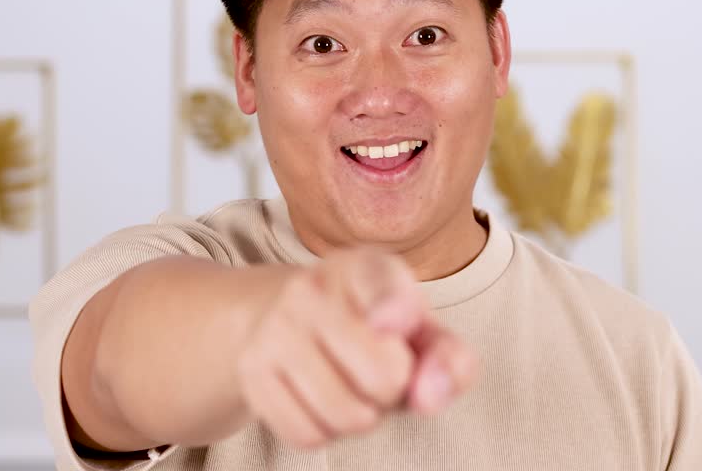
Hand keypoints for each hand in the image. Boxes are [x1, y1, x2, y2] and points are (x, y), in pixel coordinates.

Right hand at [236, 248, 477, 448]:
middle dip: (395, 391)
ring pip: (345, 414)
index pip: (381, 288)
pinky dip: (326, 432)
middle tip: (381, 372)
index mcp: (366, 267)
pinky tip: (325, 401)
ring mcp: (276, 328)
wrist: (287, 314)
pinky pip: (306, 434)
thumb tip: (431, 396)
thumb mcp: (420, 327)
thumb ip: (450, 359)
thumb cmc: (373, 325)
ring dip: (363, 417)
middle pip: (383, 377)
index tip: (395, 321)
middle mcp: (313, 289)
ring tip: (354, 387)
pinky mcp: (252, 370)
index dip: (393, 309)